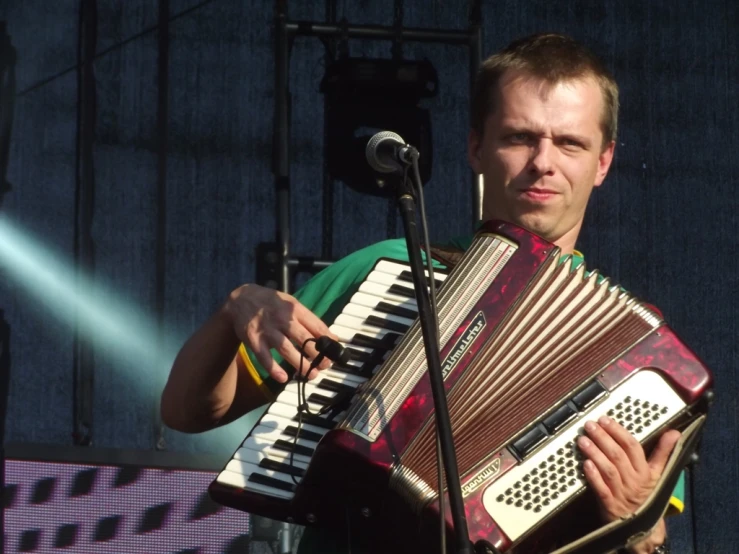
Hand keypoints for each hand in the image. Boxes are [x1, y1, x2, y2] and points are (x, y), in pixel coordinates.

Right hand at [225, 284, 336, 382]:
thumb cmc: (272, 304)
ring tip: (311, 375)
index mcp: (294, 308)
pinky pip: (264, 357)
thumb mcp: (291, 304)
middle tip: (325, 366)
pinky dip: (273, 369)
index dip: (328, 341)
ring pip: (286, 349)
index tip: (334, 353)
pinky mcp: (254, 340)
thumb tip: (332, 337)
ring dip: (300, 364)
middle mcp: (282, 318)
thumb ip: (310, 320)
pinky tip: (283, 378)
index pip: (316, 326)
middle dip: (317, 355)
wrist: (241, 299)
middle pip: (304, 339)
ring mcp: (267, 329)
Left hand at [577, 416, 678, 551]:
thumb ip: (663, 452)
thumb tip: (674, 432)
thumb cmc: (648, 495)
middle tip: (590, 425)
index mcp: (645, 472)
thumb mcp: (658, 474)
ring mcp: (621, 493)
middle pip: (618, 456)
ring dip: (595, 453)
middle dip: (603, 438)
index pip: (632, 447)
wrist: (643, 528)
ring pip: (608, 470)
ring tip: (583, 440)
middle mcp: (634, 481)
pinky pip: (601, 489)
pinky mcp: (609, 505)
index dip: (618, 432)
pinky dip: (593, 476)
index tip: (605, 420)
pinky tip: (585, 464)